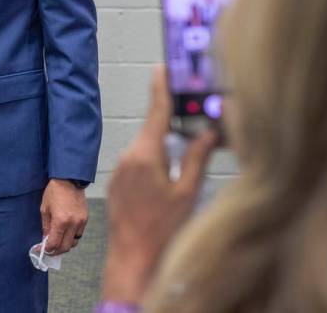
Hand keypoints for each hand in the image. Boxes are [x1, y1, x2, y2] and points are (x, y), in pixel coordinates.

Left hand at [40, 178, 87, 255]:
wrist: (69, 180)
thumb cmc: (54, 192)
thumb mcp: (44, 209)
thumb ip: (45, 226)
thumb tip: (46, 239)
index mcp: (60, 221)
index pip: (54, 243)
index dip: (45, 249)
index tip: (40, 250)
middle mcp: (72, 224)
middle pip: (65, 247)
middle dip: (55, 251)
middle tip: (48, 250)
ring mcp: (80, 222)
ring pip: (73, 243)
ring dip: (64, 246)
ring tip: (56, 243)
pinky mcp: (85, 219)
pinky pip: (78, 234)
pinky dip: (71, 238)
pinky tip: (64, 234)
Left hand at [101, 66, 216, 302]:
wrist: (132, 257)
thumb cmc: (160, 229)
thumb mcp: (187, 192)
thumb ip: (196, 158)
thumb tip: (208, 134)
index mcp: (145, 155)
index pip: (156, 112)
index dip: (161, 88)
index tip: (162, 68)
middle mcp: (128, 156)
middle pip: (152, 129)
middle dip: (171, 124)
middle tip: (189, 118)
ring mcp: (120, 169)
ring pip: (146, 146)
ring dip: (163, 146)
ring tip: (182, 158)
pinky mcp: (118, 181)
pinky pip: (137, 161)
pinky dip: (153, 161)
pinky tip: (165, 177)